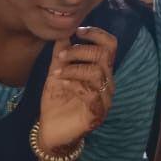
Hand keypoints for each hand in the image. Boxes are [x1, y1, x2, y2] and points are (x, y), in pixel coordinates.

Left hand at [38, 26, 117, 150]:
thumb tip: (64, 31)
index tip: (78, 32)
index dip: (97, 34)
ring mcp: (104, 99)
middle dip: (81, 51)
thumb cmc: (57, 100)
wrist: (50, 129)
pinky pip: (92, 93)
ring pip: (98, 73)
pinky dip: (75, 84)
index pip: (110, 46)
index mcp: (100, 70)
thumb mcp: (57, 71)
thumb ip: (62, 52)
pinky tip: (63, 84)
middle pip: (105, 55)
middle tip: (60, 56)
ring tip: (58, 71)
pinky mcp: (97, 114)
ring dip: (75, 67)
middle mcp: (107, 83)